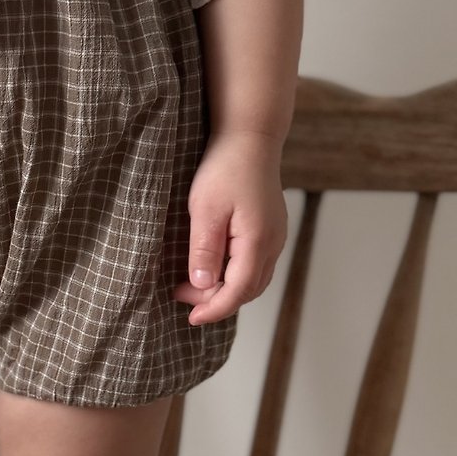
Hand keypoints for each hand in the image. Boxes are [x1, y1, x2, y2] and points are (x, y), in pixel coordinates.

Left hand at [171, 131, 287, 325]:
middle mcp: (273, 244)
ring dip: (226, 289)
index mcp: (257, 242)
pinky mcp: (271, 229)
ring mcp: (275, 236)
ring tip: (194, 285)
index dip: (213, 309)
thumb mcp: (205, 209)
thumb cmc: (225, 168)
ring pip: (255, 279)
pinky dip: (236, 275)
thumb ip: (204, 249)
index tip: (190, 318)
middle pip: (248, 291)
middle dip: (216, 301)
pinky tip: (214, 268)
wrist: (249, 137)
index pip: (237, 292)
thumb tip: (202, 285)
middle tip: (181, 295)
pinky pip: (257, 264)